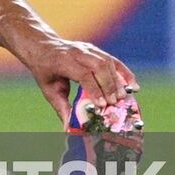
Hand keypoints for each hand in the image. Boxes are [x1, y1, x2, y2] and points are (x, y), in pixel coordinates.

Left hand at [19, 38, 138, 123]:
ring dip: (117, 80)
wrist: (42, 46)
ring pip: (107, 62)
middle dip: (109, 85)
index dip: (95, 89)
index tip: (102, 104)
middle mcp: (77, 52)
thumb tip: (69, 128)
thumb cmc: (45, 70)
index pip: (83, 74)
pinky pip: (113, 60)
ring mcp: (88, 49)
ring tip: (123, 97)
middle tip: (114, 102)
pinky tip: (132, 85)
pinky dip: (124, 73)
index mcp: (63, 61)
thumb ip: (61, 107)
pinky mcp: (95, 50)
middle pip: (99, 67)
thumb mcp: (48, 89)